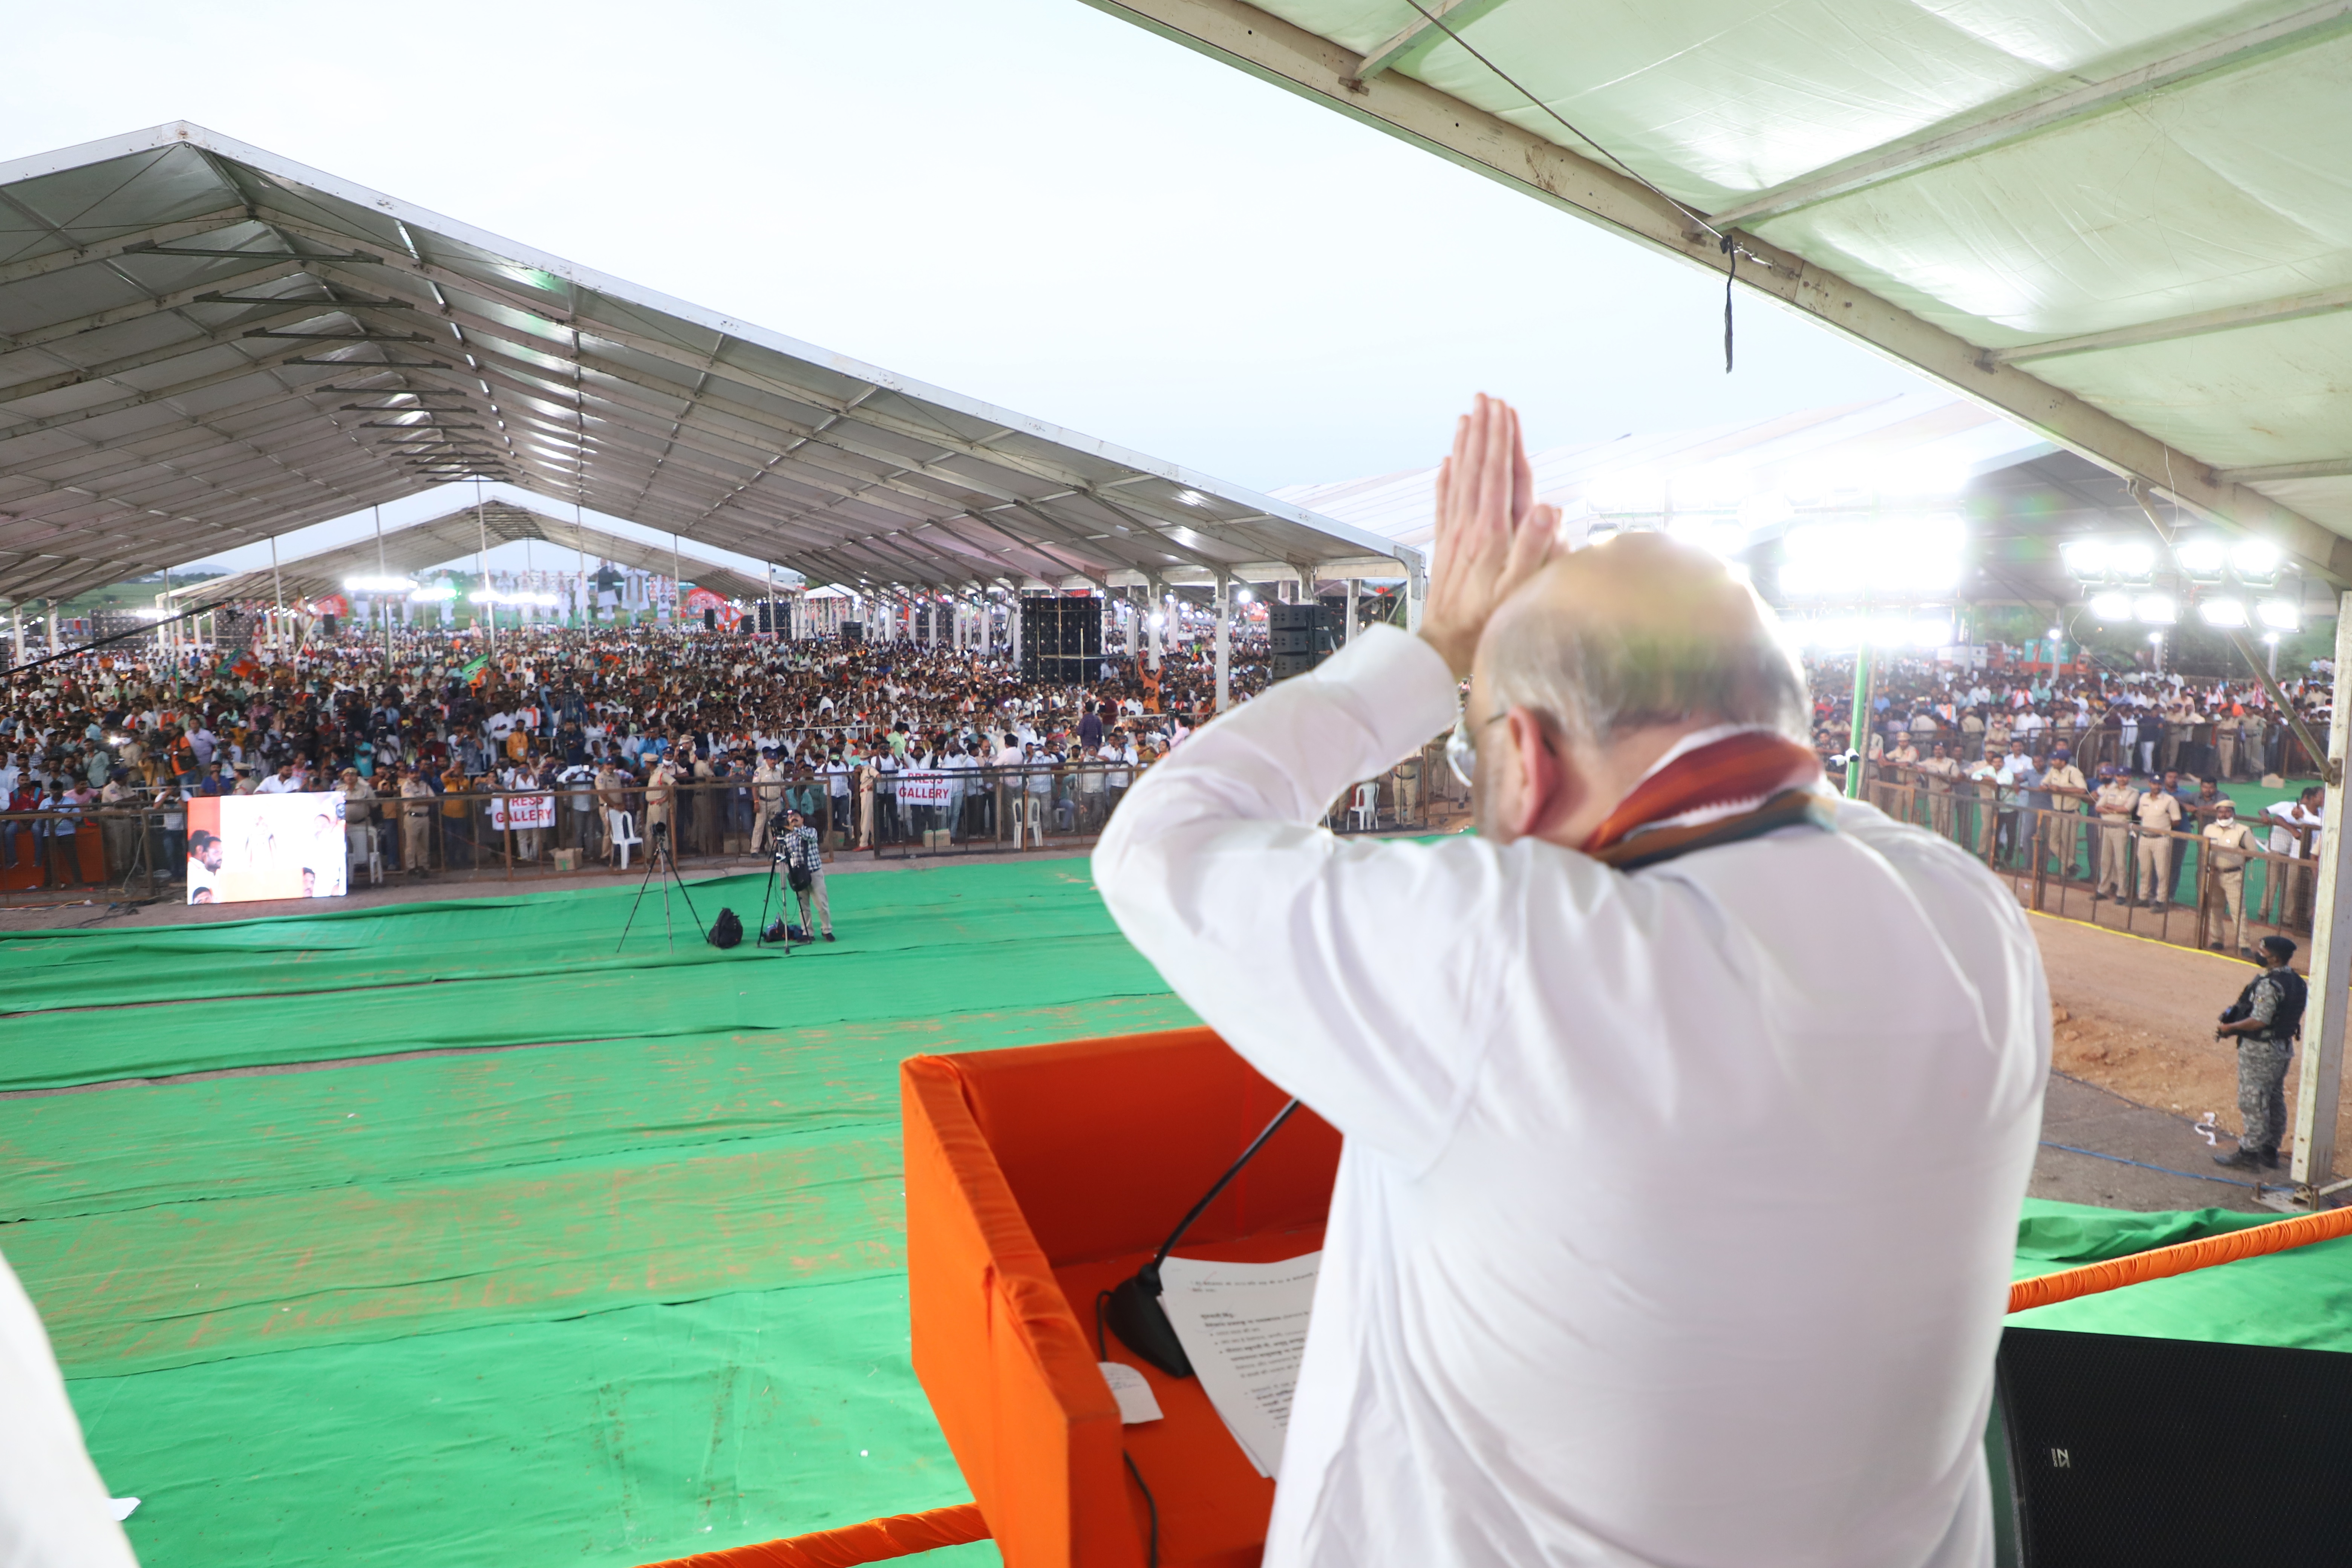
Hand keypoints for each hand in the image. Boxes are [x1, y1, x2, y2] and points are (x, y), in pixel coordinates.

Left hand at [1419, 394, 1560, 678]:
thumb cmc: (1488, 622)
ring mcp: (1454, 535)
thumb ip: (1535, 548)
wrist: (1444, 646)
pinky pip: (1443, 503)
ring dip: (1465, 445)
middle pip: (1477, 467)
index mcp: (1492, 533)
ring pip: (1458, 478)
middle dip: (1484, 431)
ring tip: (1467, 417)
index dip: (1503, 440)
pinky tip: (1446, 462)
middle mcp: (1470, 527)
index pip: (1500, 474)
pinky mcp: (1443, 546)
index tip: (1505, 410)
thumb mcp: (1521, 589)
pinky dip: (1445, 478)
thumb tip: (1548, 507)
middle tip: (1486, 398)